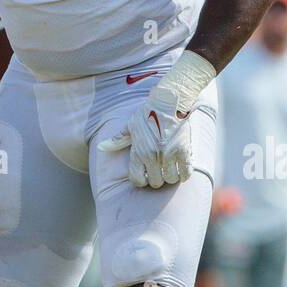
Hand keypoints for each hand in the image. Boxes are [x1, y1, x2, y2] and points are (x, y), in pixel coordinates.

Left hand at [98, 51, 214, 189]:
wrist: (168, 103)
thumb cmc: (147, 114)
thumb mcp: (130, 127)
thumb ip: (117, 140)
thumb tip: (101, 147)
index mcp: (138, 152)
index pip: (137, 180)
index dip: (140, 180)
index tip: (144, 175)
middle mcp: (153, 156)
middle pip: (155, 183)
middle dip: (155, 179)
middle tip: (158, 172)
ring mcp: (169, 155)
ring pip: (170, 180)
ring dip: (170, 177)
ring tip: (169, 169)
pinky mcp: (184, 152)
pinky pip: (185, 173)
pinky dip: (184, 175)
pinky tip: (181, 170)